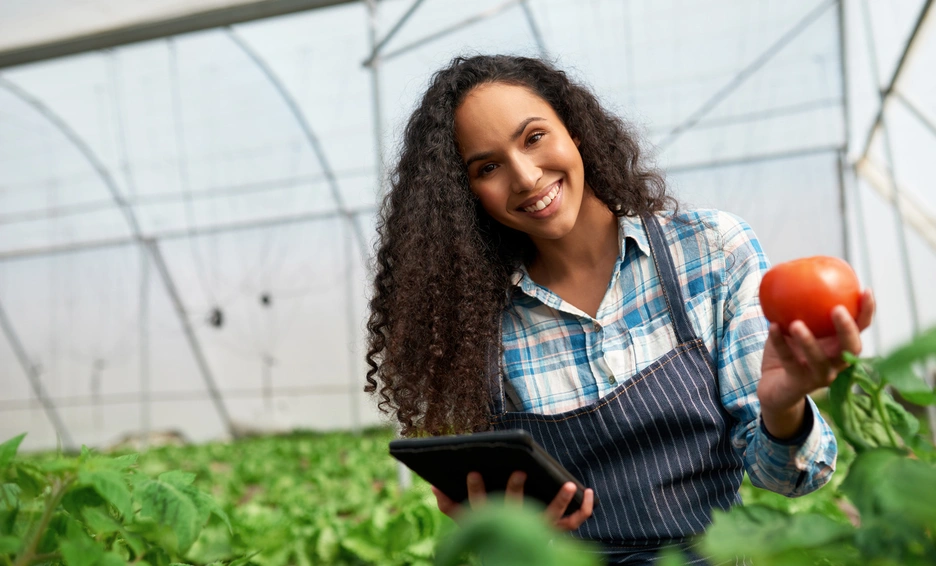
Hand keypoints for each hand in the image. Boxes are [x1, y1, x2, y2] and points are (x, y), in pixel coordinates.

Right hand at [431, 471, 594, 530]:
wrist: (518, 558)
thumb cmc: (493, 533)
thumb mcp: (470, 524)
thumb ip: (451, 506)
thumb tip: (433, 487)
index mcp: (495, 522)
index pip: (481, 508)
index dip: (476, 491)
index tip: (473, 472)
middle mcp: (518, 526)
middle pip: (516, 509)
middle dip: (516, 490)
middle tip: (518, 471)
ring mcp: (540, 530)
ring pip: (554, 519)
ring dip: (561, 502)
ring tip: (569, 485)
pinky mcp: (558, 530)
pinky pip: (576, 521)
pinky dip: (584, 507)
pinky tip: (586, 490)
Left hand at [758, 289, 874, 437]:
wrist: (773, 388)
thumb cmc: (788, 351)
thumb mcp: (793, 326)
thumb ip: (798, 307)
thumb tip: (791, 273)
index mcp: (839, 346)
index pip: (860, 328)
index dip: (866, 311)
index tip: (866, 290)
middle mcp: (835, 363)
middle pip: (851, 348)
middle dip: (848, 329)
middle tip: (837, 309)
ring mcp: (818, 376)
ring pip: (820, 361)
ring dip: (809, 341)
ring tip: (797, 323)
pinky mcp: (798, 384)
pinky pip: (789, 361)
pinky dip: (780, 343)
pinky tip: (772, 327)